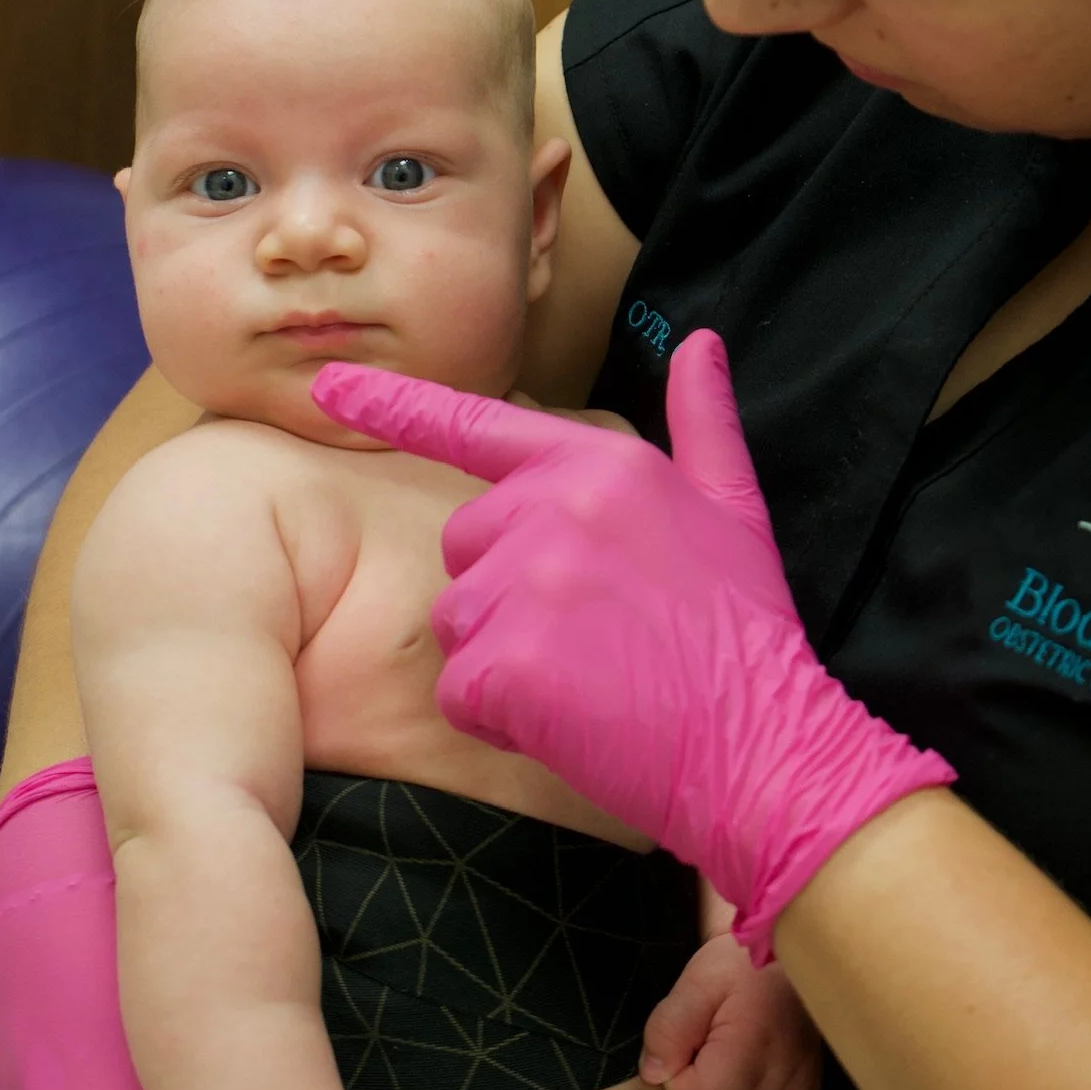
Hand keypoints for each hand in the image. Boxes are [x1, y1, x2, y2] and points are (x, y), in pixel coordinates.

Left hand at [312, 332, 953, 961]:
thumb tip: (701, 342)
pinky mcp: (508, 665)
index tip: (325, 385)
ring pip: (456, 621)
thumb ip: (702, 420)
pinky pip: (459, 691)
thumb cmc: (747, 634)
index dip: (391, 406)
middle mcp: (555, 507)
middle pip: (462, 545)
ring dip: (503, 659)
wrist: (765, 747)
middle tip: (592, 635)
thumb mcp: (735, 508)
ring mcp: (528, 585)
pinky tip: (571, 721)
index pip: (476, 424)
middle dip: (505, 592)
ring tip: (590, 680)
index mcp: (602, 463)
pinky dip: (500, 719)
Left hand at [640, 934, 822, 1089]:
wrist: (785, 949)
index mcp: (754, 1043)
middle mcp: (786, 1074)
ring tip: (721, 1073)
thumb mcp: (695, 981)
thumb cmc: (738, 963)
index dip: (681, 1077)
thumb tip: (654, 1075)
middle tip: (704, 1055)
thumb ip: (668, 1028)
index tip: (688, 1043)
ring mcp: (803, 1089)